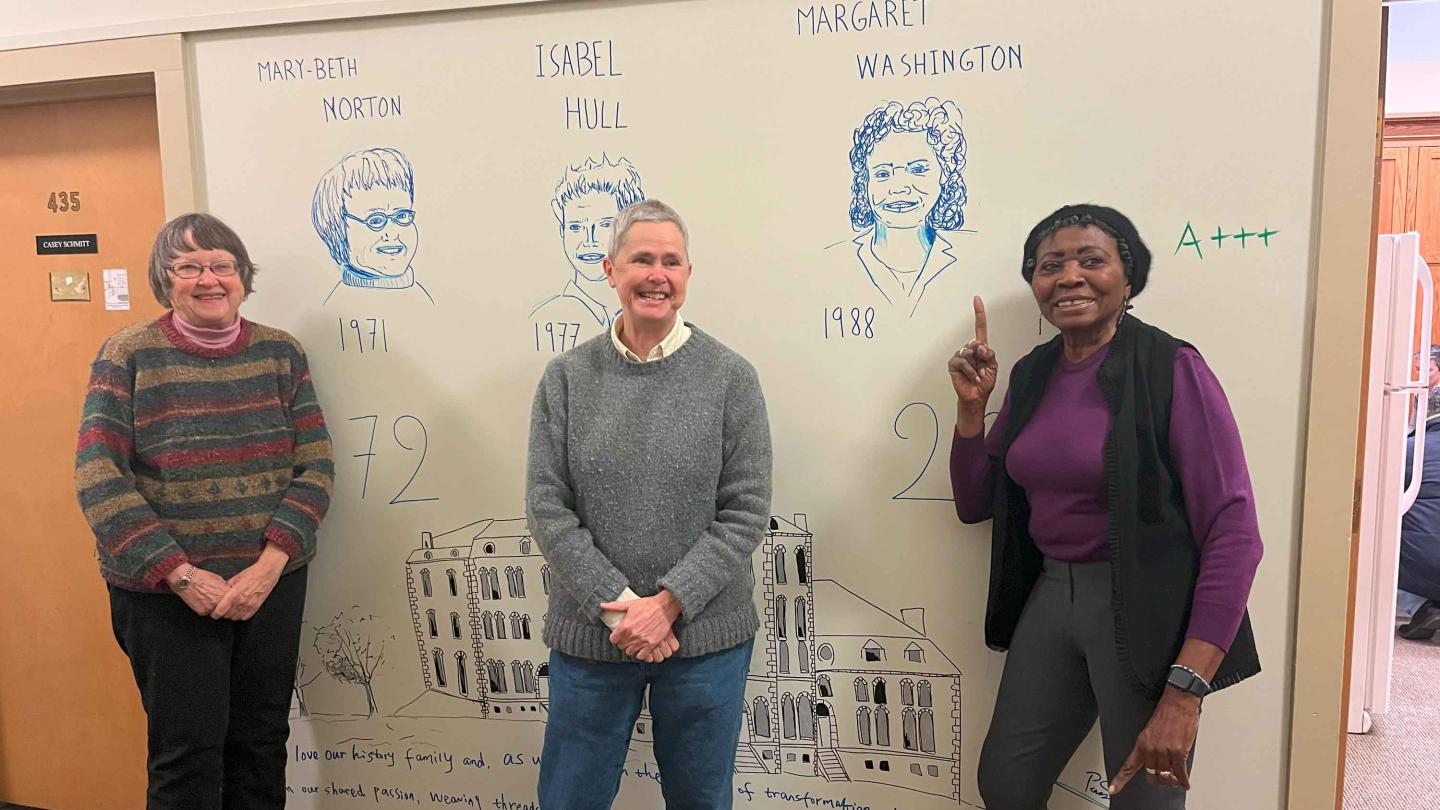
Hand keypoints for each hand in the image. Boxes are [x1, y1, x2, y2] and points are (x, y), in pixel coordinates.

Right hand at [169, 566, 230, 616]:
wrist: (186, 580)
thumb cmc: (201, 577)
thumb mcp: (218, 579)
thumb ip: (224, 587)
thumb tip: (228, 591)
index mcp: (224, 593)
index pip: (233, 601)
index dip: (231, 600)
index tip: (230, 599)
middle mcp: (218, 601)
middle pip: (226, 608)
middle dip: (224, 605)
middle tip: (217, 600)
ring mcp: (210, 607)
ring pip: (216, 611)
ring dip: (215, 607)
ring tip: (208, 599)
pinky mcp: (202, 611)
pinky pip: (207, 612)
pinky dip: (205, 608)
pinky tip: (202, 601)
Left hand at [211, 544, 287, 620]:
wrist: (267, 572)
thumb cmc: (251, 573)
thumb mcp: (235, 578)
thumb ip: (227, 587)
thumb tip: (221, 592)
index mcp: (233, 594)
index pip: (220, 611)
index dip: (215, 614)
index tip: (214, 613)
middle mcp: (241, 602)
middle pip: (227, 615)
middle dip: (223, 614)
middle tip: (223, 610)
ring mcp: (249, 605)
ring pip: (235, 618)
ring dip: (232, 615)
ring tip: (231, 610)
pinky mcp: (256, 606)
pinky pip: (245, 617)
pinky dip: (241, 616)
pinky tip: (240, 610)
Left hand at [601, 591, 681, 659]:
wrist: (664, 607)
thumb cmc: (647, 604)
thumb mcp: (629, 604)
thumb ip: (614, 606)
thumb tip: (601, 605)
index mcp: (625, 626)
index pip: (613, 640)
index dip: (615, 638)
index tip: (618, 636)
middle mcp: (632, 635)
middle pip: (621, 646)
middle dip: (622, 643)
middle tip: (626, 639)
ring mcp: (642, 640)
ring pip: (630, 652)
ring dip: (631, 648)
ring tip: (633, 643)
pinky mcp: (652, 644)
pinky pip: (642, 656)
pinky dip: (640, 654)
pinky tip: (641, 648)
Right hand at [949, 296, 998, 433]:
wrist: (976, 397)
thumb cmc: (984, 383)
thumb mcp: (993, 367)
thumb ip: (990, 354)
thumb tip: (980, 346)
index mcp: (980, 349)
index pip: (980, 328)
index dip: (979, 314)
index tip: (976, 300)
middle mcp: (970, 350)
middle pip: (976, 342)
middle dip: (982, 355)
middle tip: (983, 367)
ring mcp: (961, 356)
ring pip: (969, 352)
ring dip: (977, 366)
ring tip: (978, 375)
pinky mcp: (953, 364)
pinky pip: (962, 362)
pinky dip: (970, 371)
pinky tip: (973, 378)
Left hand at [1107, 690, 1200, 793]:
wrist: (1178, 703)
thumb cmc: (1166, 714)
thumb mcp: (1150, 731)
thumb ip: (1150, 748)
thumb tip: (1155, 762)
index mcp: (1141, 744)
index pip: (1128, 766)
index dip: (1120, 780)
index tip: (1113, 789)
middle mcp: (1151, 749)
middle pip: (1151, 775)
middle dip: (1158, 780)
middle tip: (1165, 780)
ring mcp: (1165, 751)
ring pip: (1166, 776)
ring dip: (1172, 780)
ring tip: (1176, 780)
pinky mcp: (1179, 752)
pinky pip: (1180, 773)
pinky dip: (1183, 780)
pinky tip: (1185, 783)